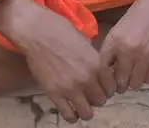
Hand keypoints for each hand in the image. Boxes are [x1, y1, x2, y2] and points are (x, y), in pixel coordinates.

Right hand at [0, 0, 115, 122]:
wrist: (38, 33)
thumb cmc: (61, 31)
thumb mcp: (85, 42)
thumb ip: (93, 59)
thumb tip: (97, 70)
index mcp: (96, 64)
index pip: (111, 87)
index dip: (107, 89)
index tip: (102, 89)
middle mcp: (87, 79)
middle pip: (100, 101)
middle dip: (97, 99)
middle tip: (90, 95)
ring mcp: (70, 88)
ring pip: (87, 112)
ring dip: (86, 110)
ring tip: (81, 105)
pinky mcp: (54, 94)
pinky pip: (67, 114)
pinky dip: (71, 117)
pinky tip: (71, 113)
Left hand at [99, 0, 148, 92]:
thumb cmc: (142, 9)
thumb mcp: (121, 25)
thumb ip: (114, 46)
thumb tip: (110, 66)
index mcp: (115, 40)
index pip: (103, 68)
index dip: (105, 75)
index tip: (108, 77)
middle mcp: (128, 51)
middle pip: (120, 81)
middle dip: (120, 82)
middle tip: (122, 79)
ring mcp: (146, 56)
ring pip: (136, 84)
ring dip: (134, 80)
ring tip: (135, 73)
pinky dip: (148, 76)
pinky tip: (147, 68)